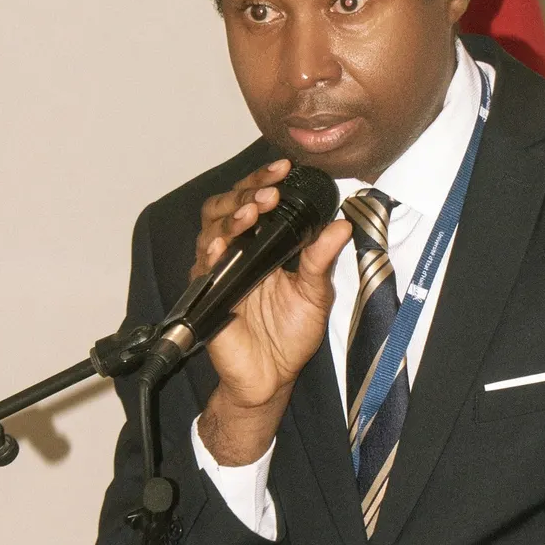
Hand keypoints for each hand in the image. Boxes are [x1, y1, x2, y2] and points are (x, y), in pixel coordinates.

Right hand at [193, 159, 351, 464]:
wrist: (271, 376)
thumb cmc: (290, 335)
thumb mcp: (315, 292)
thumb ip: (321, 258)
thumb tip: (342, 225)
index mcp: (263, 243)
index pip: (255, 199)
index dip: (264, 180)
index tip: (284, 168)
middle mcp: (237, 250)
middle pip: (227, 205)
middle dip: (246, 192)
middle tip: (269, 192)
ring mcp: (219, 269)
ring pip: (212, 227)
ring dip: (231, 215)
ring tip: (252, 212)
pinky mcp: (207, 292)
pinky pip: (203, 265)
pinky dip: (212, 251)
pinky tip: (224, 244)